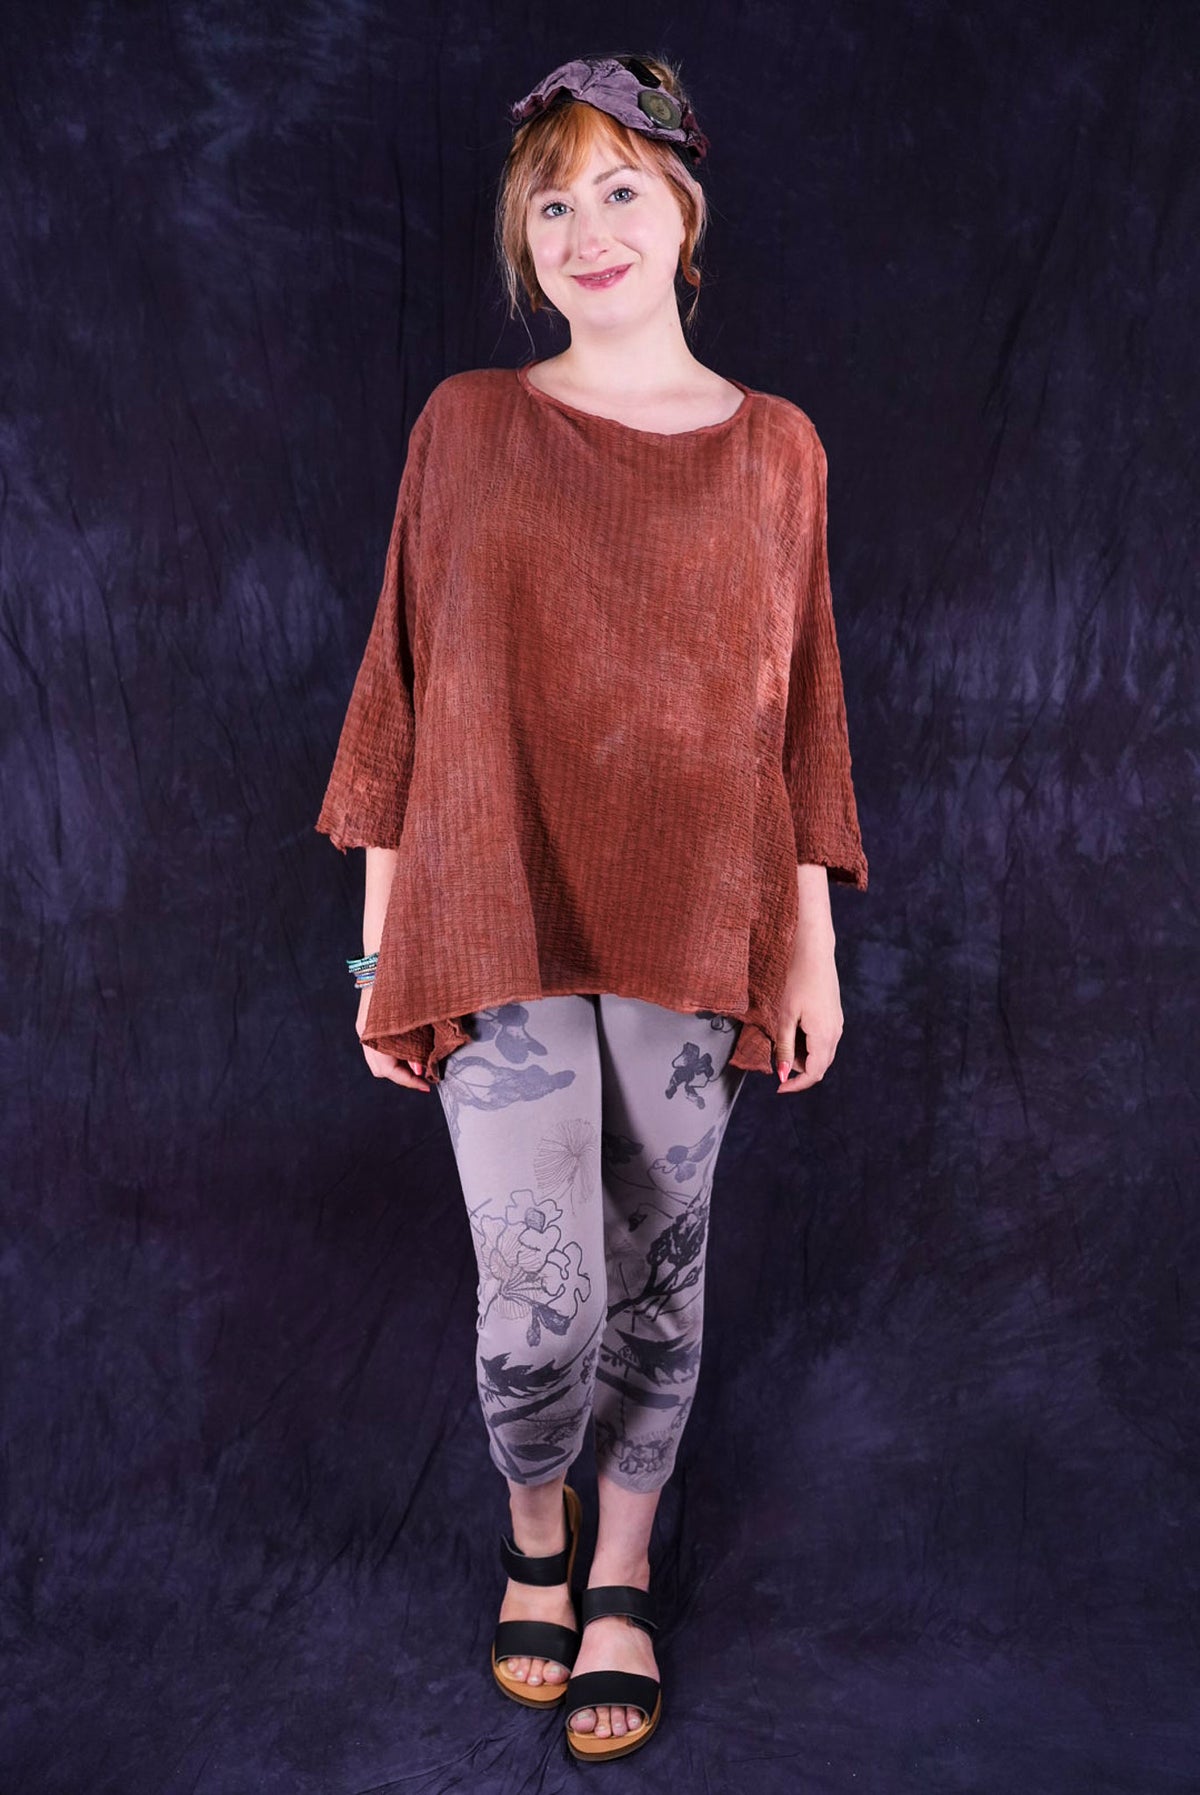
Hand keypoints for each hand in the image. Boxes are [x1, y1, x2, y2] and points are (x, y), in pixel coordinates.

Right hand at [356, 983, 431, 1092]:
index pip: (390, 1070)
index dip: (409, 1081)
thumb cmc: (408, 983)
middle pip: (381, 1070)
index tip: (427, 1086)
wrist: (386, 956)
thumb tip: (420, 1069)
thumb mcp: (419, 1016)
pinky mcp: (366, 1022)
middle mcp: (365, 1033)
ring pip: (376, 1061)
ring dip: (396, 1066)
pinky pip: (375, 1048)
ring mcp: (363, 1027)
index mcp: (376, 1033)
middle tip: (424, 1076)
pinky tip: (407, 1049)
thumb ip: (419, 1044)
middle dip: (403, 1076)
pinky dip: (390, 1054)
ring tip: (418, 1063)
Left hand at [775, 941, 843, 1093]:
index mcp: (824, 1036)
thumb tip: (783, 1074)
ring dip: (802, 1054)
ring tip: (784, 1033)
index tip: (779, 1087)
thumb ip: (784, 1047)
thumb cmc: (797, 980)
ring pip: (821, 1053)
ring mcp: (837, 1024)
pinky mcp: (835, 1016)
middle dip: (797, 1067)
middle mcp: (835, 1033)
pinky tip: (795, 1026)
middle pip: (819, 1066)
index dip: (796, 1085)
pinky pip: (823, 1040)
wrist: (815, 952)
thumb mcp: (785, 1016)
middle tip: (778, 1052)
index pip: (814, 1074)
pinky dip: (808, 1042)